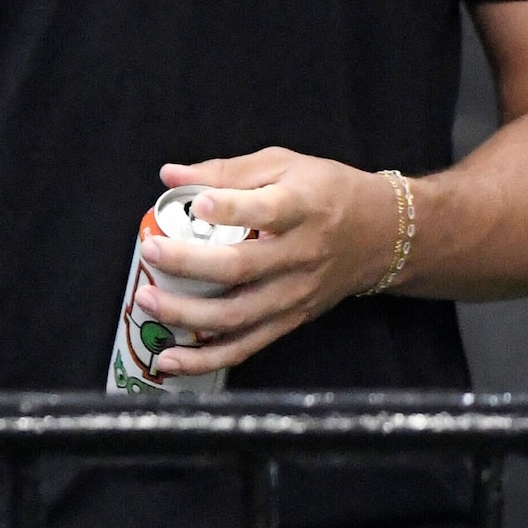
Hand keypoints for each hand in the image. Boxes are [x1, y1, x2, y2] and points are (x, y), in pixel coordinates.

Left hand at [136, 149, 397, 377]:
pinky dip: (205, 359)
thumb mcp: (283, 166)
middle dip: (189, 263)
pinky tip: (169, 361)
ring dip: (187, 315)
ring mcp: (294, 295)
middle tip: (151, 249)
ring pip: (237, 316)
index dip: (228, 209)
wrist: (380, 235)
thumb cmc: (326, 193)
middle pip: (241, 268)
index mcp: (301, 208)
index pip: (265, 211)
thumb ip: (226, 171)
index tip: (197, 205)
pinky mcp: (290, 321)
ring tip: (147, 301)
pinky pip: (244, 348)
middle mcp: (300, 256)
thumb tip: (170, 176)